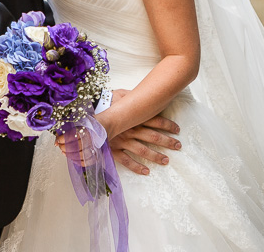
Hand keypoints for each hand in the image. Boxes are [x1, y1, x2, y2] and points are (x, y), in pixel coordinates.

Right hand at [54, 89, 181, 174]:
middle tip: (178, 145)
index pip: (156, 121)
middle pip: (153, 137)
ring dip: (156, 156)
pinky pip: (127, 160)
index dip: (168, 125)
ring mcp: (122, 141)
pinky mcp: (113, 150)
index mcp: (134, 116)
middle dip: (167, 142)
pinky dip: (137, 167)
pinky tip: (146, 172)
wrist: (85, 115)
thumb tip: (143, 92)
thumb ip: (132, 96)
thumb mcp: (119, 94)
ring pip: (143, 150)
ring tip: (166, 160)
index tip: (177, 130)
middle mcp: (131, 129)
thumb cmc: (103, 102)